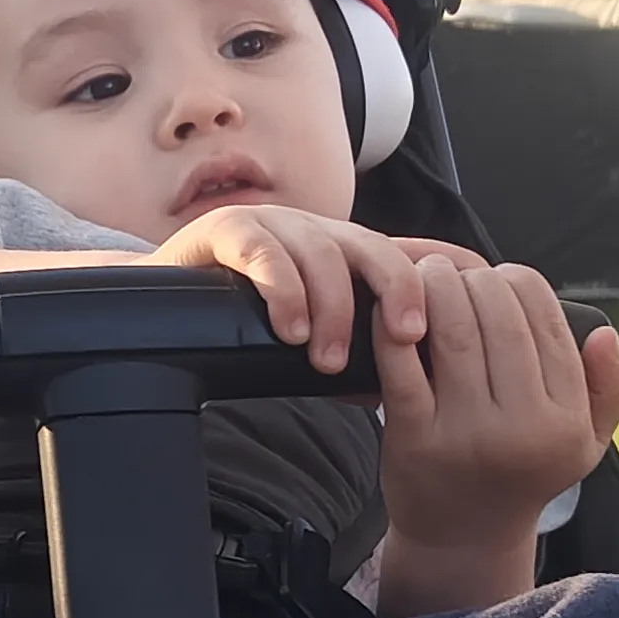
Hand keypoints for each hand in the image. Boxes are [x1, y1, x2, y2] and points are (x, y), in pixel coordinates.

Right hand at [148, 206, 486, 373]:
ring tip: (326, 360)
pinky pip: (263, 251)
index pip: (405, 255)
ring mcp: (274, 225)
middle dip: (397, 291)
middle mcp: (316, 231)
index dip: (434, 282)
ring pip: (321, 254)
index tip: (454, 323)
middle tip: (406, 338)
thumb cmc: (242, 318)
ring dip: (331, 309)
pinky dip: (282, 290)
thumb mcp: (306, 332)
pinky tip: (288, 328)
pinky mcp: (229, 229)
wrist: (164, 300)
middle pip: (375, 247)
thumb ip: (347, 353)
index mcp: (343, 253)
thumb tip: (393, 392)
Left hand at [372, 258, 618, 611]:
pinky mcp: (414, 439)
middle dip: (476, 280)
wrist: (462, 540)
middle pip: (499, 319)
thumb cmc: (524, 475)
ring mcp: (466, 434)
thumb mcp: (585, 444)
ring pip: (454, 332)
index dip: (521, 283)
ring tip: (429, 275)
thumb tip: (605, 333)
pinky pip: (403, 366)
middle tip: (458, 270)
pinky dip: (392, 328)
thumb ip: (609, 389)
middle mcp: (522, 428)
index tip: (501, 277)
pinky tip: (392, 309)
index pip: (547, 322)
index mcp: (566, 421)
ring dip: (437, 288)